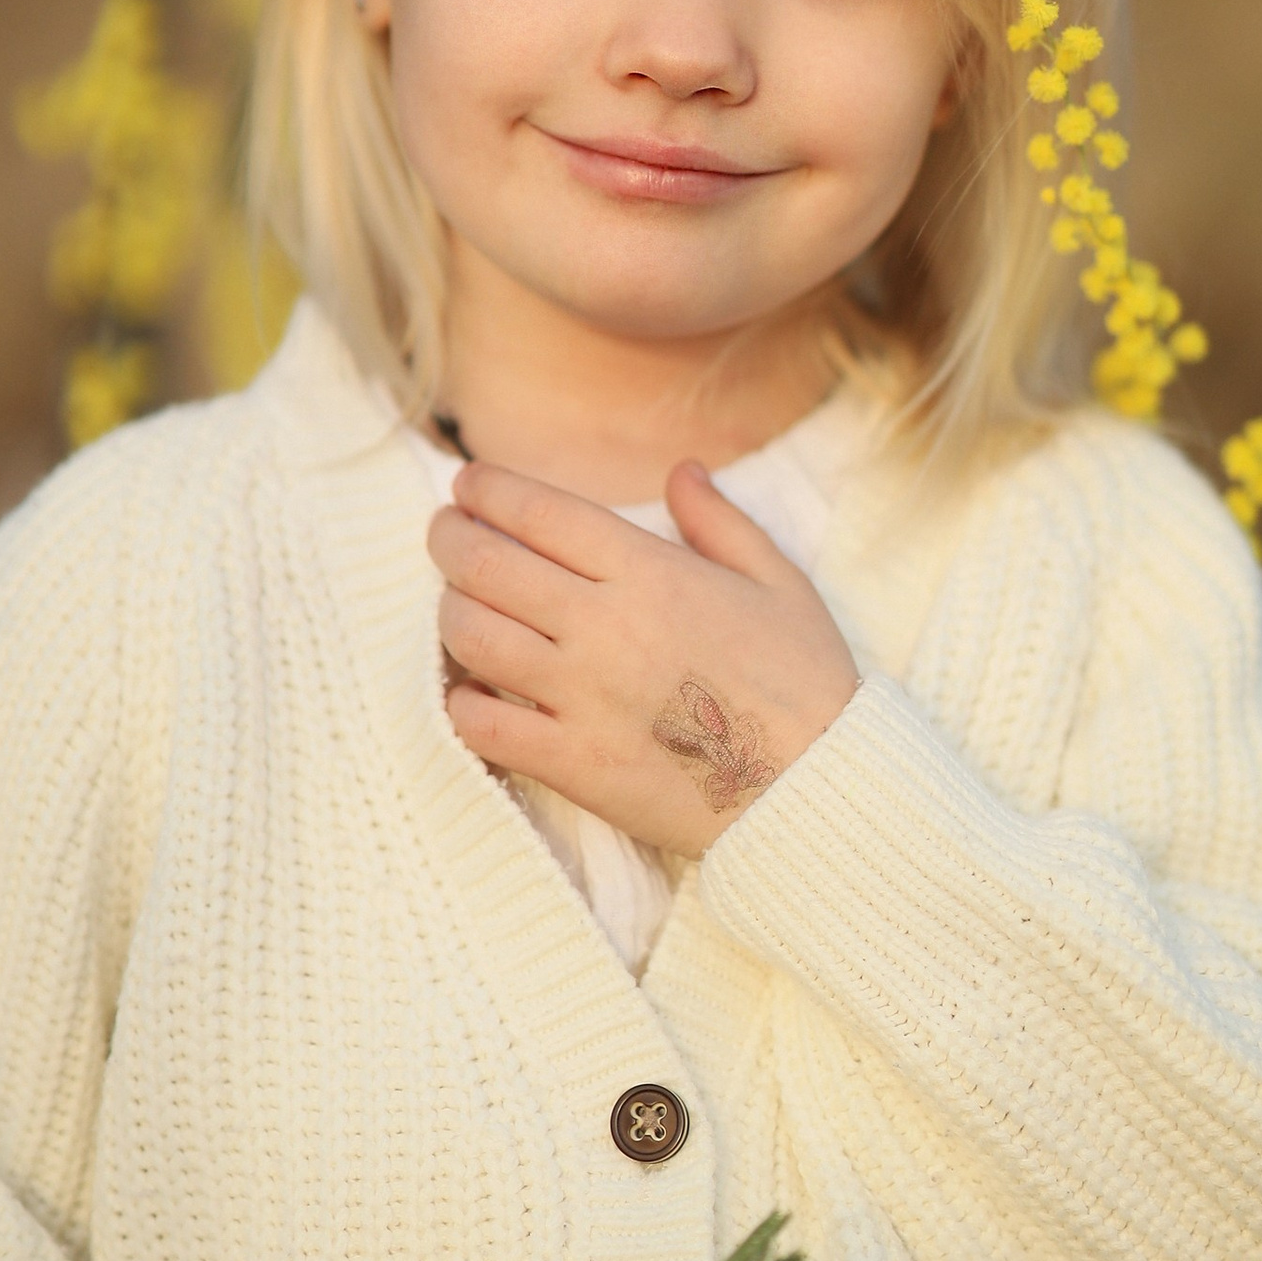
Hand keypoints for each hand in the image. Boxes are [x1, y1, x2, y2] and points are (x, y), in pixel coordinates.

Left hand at [428, 459, 858, 855]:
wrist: (817, 789)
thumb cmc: (806, 682)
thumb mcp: (778, 582)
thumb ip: (720, 521)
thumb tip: (681, 470)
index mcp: (650, 572)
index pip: (538, 511)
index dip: (488, 490)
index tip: (468, 485)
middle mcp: (604, 625)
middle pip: (485, 564)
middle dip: (449, 538)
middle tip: (444, 534)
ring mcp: (581, 696)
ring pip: (470, 636)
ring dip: (450, 612)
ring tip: (458, 606)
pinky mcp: (571, 762)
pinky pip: (479, 725)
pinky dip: (459, 702)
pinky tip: (470, 691)